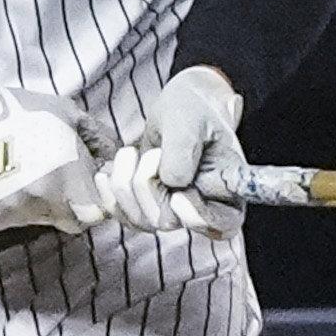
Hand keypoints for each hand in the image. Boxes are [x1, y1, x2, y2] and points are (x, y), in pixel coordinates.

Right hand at [0, 68, 109, 234]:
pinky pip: (19, 219)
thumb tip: (114, 157)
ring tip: (29, 172)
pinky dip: (19, 204)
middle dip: (75, 205)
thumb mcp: (66, 113)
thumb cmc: (16, 111)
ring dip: (46, 204)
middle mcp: (46, 198)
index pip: (99, 211)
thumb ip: (98, 138)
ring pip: (47, 220)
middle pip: (75, 221)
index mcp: (68, 174)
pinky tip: (9, 178)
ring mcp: (18, 211)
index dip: (98, 199)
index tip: (89, 184)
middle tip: (62, 180)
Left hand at [115, 68, 248, 235]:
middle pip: (169, 221)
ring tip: (131, 153)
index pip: (221, 225)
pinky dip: (109, 195)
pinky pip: (123, 217)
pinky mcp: (148, 210)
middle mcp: (203, 211)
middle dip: (149, 185)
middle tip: (154, 154)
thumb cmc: (193, 111)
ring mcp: (174, 213)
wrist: (178, 110)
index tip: (179, 194)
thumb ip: (184, 150)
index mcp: (229, 193)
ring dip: (126, 184)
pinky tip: (105, 174)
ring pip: (141, 221)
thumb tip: (172, 182)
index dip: (196, 215)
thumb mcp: (191, 120)